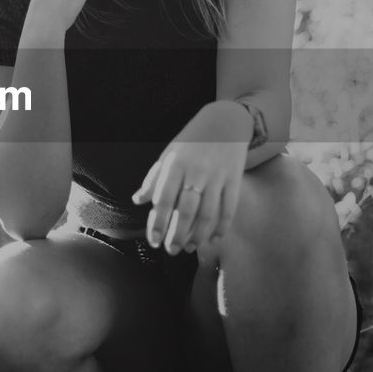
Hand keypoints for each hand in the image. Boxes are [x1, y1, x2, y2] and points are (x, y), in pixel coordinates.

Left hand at [131, 102, 249, 256]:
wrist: (225, 121)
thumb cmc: (192, 141)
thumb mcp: (169, 154)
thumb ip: (154, 178)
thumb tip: (138, 200)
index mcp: (176, 164)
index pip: (164, 199)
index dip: (158, 223)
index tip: (153, 241)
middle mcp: (197, 171)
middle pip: (187, 210)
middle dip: (177, 234)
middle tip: (171, 250)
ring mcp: (218, 176)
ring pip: (208, 213)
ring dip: (198, 235)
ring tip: (188, 247)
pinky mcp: (235, 179)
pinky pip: (229, 209)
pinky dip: (222, 227)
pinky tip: (213, 239)